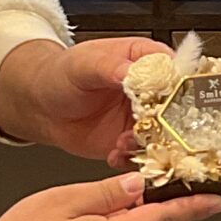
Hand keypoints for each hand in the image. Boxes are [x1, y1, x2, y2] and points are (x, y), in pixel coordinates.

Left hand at [0, 36, 164, 160]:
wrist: (41, 105)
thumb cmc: (61, 74)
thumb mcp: (85, 63)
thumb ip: (111, 67)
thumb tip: (133, 72)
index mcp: (146, 61)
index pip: (176, 73)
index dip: (179, 90)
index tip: (171, 104)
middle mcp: (150, 91)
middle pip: (177, 109)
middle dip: (169, 125)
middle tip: (154, 131)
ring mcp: (143, 119)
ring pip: (164, 135)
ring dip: (150, 144)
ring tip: (125, 143)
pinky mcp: (131, 142)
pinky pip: (143, 155)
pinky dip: (133, 159)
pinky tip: (116, 154)